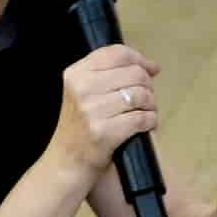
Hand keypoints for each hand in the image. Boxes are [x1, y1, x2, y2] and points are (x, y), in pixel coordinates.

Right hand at [51, 40, 161, 191]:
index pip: (117, 53)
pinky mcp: (105, 132)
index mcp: (76, 74)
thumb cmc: (80, 127)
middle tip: (144, 100)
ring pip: (141, 95)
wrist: (65, 163)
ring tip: (144, 113)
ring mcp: (92, 111)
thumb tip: (151, 66)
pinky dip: (150, 121)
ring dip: (151, 105)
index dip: (140, 59)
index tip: (151, 69)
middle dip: (147, 86)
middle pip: (134, 73)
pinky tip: (144, 126)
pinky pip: (143, 118)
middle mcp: (82, 89)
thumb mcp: (82, 92)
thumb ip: (109, 75)